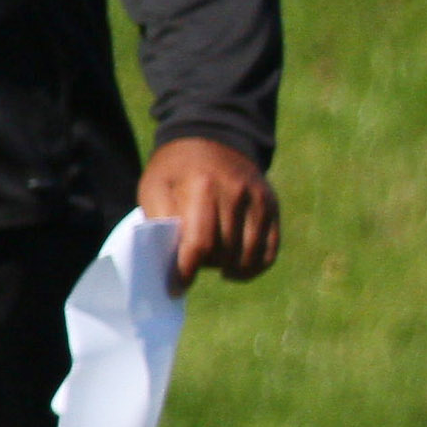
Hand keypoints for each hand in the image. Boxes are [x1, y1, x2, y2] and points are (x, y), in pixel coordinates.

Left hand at [140, 135, 280, 290]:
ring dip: (228, 269)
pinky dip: (253, 268)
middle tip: (193, 261)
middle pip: (224, 254)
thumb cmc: (176, 170)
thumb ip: (161, 222)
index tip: (176, 287)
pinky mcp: (272, 207)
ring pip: (247, 257)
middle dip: (205, 266)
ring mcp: (259, 199)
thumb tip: (171, 262)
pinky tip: (236, 268)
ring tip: (214, 264)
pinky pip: (269, 253)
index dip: (186, 272)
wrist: (212, 138)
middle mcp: (236, 192)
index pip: (200, 244)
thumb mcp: (155, 187)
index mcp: (202, 186)